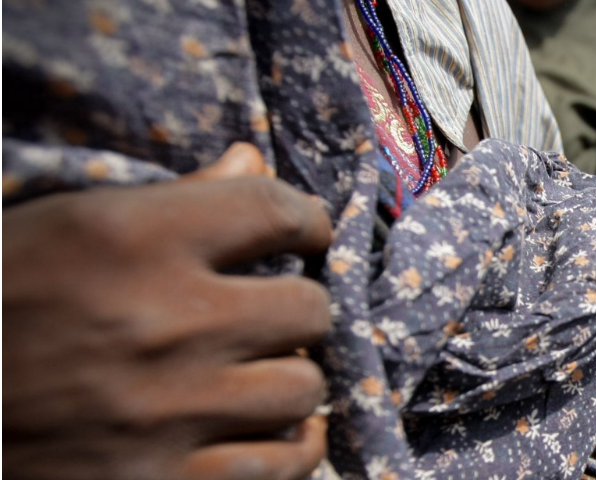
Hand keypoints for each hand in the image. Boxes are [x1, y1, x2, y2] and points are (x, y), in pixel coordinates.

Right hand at [3, 143, 332, 479]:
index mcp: (132, 238)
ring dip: (289, 380)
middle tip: (273, 314)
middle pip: (306, 308)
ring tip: (261, 374)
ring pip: (300, 390)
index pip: (275, 210)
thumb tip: (250, 159)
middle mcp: (162, 321)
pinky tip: (277, 434)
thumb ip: (171, 198)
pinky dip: (289, 450)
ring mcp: (164, 412)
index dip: (305, 220)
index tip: (304, 234)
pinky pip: (278, 467)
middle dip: (297, 307)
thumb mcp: (66, 229)